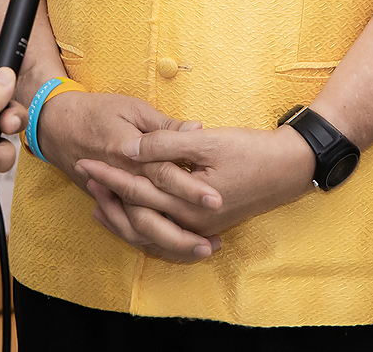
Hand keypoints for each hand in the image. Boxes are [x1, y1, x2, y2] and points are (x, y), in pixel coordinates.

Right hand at [36, 92, 220, 262]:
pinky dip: (152, 240)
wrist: (55, 125)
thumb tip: (198, 129)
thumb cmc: (97, 110)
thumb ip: (164, 125)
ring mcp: (113, 197)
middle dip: (183, 235)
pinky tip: (176, 246)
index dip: (190, 190)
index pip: (164, 177)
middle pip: (152, 217)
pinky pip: (130, 229)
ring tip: (202, 250)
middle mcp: (120, 182)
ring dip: (171, 244)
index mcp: (127, 156)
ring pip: (141, 230)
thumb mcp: (132, 108)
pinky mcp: (110, 203)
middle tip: (214, 245)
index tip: (216, 200)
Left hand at [79, 123, 312, 252]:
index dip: (109, 175)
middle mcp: (190, 223)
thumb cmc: (250, 151)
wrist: (289, 169)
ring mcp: (198, 227)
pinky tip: (132, 213)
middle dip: (109, 194)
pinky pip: (165, 232)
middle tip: (84, 175)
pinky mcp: (205, 224)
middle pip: (137, 215)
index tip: (86, 161)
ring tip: (97, 199)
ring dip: (122, 214)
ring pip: (149, 230)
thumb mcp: (207, 141)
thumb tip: (128, 148)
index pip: (137, 190)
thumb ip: (165, 144)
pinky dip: (143, 223)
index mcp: (187, 204)